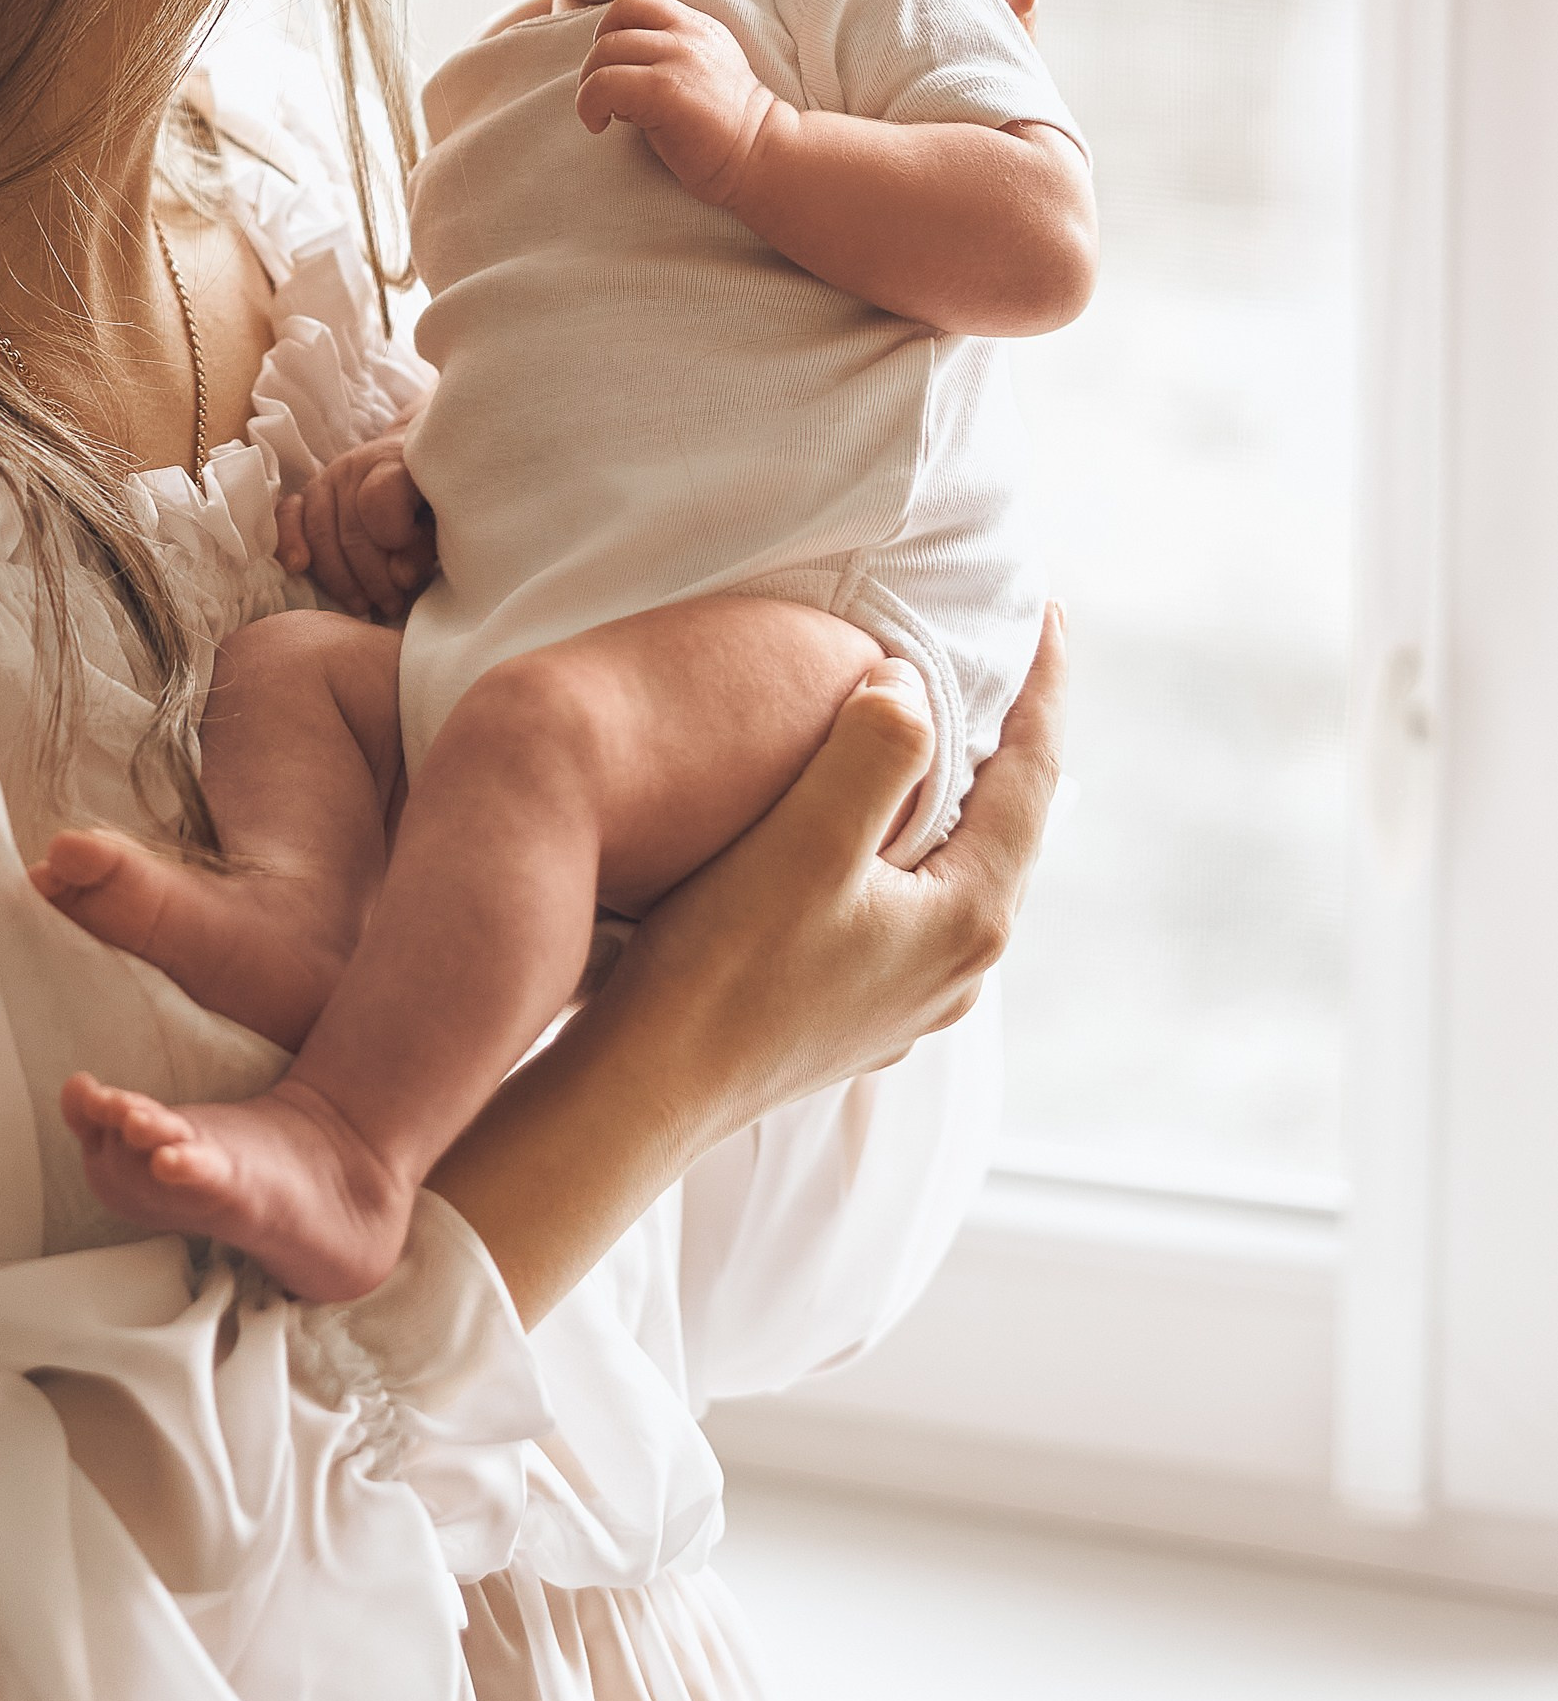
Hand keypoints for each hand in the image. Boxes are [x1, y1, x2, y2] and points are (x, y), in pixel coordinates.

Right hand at [276, 429, 437, 621]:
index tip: (412, 569)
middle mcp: (356, 464)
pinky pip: (288, 516)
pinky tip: (297, 568)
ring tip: (362, 606)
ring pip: (319, 532)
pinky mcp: (309, 492)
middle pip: (349, 530)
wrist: (413, 463)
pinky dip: (289, 543)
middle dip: (371, 578)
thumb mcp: (443, 520)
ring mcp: (328, 476)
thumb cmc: (434, 497)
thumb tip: (398, 578)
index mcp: (394, 462)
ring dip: (339, 578)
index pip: (377, 501)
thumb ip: (423, 547)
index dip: (394, 539)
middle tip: (391, 606)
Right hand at [434, 612, 1068, 1324]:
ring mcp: (913, 998)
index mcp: (968, 919)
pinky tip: (875, 832)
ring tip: (945, 733)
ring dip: (958, 798)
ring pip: (961, 869)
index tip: (1051, 610)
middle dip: (1011, 741)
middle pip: (1010, 827)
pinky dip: (913, 846)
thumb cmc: (722, 967)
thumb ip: (875, 752)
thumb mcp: (804, 842)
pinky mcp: (863, 1012)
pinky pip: (916, 905)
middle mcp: (960, 968)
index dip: (1045, 688)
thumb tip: (913, 685)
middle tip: (1007, 659)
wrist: (650, 1090)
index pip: (1035, 779)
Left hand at [575, 0, 774, 202]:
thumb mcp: (702, 73)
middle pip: (614, 25)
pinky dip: (589, 104)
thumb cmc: (724, 130)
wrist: (760, 157)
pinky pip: (603, 84)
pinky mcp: (664, 88)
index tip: (611, 64)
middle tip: (602, 97)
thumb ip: (665, 56)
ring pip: (604, 52)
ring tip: (604, 114)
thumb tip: (611, 66)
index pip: (636, 2)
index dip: (610, 29)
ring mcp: (678, 58)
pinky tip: (599, 125)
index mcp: (698, 27)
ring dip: (590, 85)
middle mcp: (689, 34)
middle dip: (595, 62)